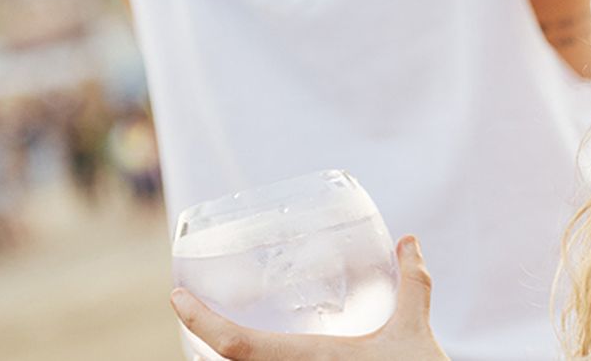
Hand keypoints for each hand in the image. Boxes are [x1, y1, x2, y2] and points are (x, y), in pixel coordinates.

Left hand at [171, 236, 449, 360]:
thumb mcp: (414, 332)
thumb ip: (412, 284)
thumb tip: (409, 242)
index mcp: (307, 360)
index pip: (236, 345)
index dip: (200, 321)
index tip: (176, 296)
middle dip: (205, 345)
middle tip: (194, 313)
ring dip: (228, 360)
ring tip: (218, 338)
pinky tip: (262, 358)